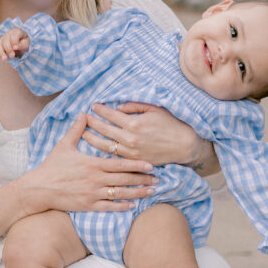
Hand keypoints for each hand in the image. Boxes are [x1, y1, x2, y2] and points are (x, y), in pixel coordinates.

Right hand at [0, 27, 29, 61]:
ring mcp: (1, 41)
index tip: (16, 48)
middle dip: (8, 49)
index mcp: (16, 32)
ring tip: (5, 59)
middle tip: (12, 56)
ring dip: (1, 53)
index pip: (13, 36)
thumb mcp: (26, 43)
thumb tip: (15, 47)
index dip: (14, 42)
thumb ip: (22, 45)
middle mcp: (7, 35)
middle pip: (5, 41)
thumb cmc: (24, 42)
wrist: (20, 42)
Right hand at [19, 113, 158, 214]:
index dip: (137, 164)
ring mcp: (92, 194)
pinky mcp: (88, 205)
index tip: (151, 164)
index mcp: (92, 164)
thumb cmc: (52, 166)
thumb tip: (84, 113)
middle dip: (143, 179)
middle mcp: (95, 179)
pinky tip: (132, 205)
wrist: (39, 188)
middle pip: (125, 179)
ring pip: (120, 194)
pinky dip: (121, 206)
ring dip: (137, 193)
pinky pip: (109, 207)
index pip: (120, 164)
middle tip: (158, 179)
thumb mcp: (64, 145)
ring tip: (151, 191)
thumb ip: (76, 129)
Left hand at [81, 101, 207, 168]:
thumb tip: (117, 108)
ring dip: (93, 139)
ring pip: (105, 146)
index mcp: (134, 123)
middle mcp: (130, 138)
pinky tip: (97, 148)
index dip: (100, 110)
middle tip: (84, 118)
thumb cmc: (170, 123)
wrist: (184, 145)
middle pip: (104, 130)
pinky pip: (114, 156)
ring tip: (84, 134)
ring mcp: (131, 152)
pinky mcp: (134, 161)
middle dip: (92, 123)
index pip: (110, 115)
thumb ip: (134, 106)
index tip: (93, 106)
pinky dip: (104, 152)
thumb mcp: (154, 108)